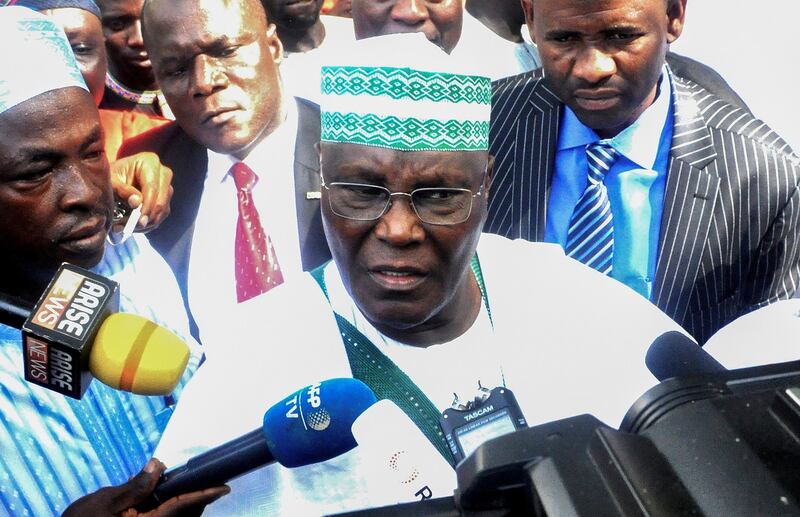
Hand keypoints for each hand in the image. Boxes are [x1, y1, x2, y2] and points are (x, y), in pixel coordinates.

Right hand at [62, 459, 229, 516]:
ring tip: (181, 484)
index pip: (185, 506)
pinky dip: (168, 505)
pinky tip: (155, 494)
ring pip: (176, 516)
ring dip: (183, 502)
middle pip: (185, 513)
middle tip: (204, 478)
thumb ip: (136, 485)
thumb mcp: (106, 502)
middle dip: (197, 498)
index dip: (206, 494)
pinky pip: (163, 516)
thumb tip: (159, 465)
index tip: (225, 486)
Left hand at [110, 152, 173, 232]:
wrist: (115, 176)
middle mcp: (163, 172)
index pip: (152, 187)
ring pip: (163, 209)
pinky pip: (162, 214)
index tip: (139, 221)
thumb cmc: (111, 175)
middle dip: (148, 216)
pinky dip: (149, 223)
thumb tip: (137, 203)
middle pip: (162, 199)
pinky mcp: (165, 198)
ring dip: (148, 222)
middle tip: (134, 228)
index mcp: (150, 162)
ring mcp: (166, 185)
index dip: (147, 206)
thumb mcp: (112, 180)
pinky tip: (134, 227)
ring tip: (128, 228)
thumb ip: (122, 190)